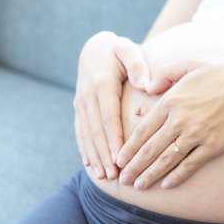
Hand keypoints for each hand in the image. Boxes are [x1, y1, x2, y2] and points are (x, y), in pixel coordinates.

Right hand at [74, 31, 149, 179]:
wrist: (94, 47)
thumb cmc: (118, 50)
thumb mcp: (129, 50)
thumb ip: (137, 65)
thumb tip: (145, 85)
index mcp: (102, 82)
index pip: (109, 116)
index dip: (113, 138)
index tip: (120, 156)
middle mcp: (87, 95)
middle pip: (96, 130)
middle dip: (104, 154)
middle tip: (113, 175)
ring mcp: (81, 102)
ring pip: (86, 134)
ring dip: (94, 156)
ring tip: (103, 176)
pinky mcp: (78, 108)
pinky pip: (80, 131)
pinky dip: (84, 149)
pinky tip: (89, 165)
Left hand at [116, 57, 223, 189]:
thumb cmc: (223, 73)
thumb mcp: (191, 62)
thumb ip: (165, 73)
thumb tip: (148, 87)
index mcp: (171, 101)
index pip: (143, 130)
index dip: (129, 147)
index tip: (119, 160)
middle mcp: (180, 121)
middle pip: (150, 149)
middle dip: (134, 167)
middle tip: (123, 180)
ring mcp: (196, 135)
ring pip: (166, 160)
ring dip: (150, 175)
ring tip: (139, 187)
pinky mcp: (213, 146)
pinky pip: (190, 165)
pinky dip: (177, 176)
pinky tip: (166, 185)